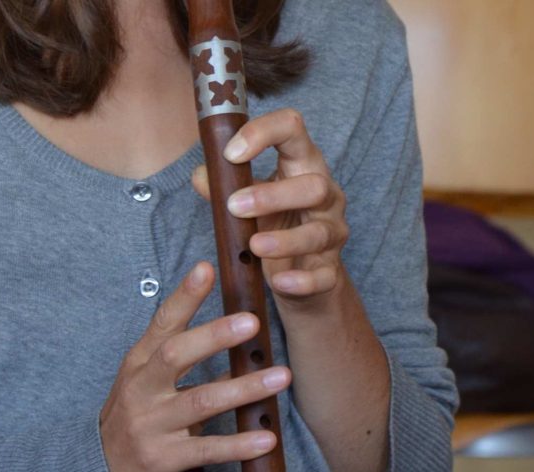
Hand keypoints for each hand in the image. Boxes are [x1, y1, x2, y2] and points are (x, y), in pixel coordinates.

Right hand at [99, 261, 291, 471]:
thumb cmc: (137, 420)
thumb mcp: (151, 384)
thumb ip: (185, 360)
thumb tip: (235, 332)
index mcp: (140, 363)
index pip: (163, 322)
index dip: (185, 296)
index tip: (207, 268)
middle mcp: (142, 389)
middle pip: (176, 355)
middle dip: (214, 336)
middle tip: (253, 321)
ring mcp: (151, 424)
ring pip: (200, 401)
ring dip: (244, 388)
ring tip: (282, 377)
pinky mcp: (163, 458)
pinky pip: (206, 450)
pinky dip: (238, 444)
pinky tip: (267, 438)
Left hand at [192, 108, 348, 311]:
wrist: (300, 277)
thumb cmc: (275, 225)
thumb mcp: (248, 203)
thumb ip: (224, 189)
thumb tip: (202, 176)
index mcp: (302, 166)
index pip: (293, 129)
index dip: (263, 133)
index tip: (231, 152)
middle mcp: (325, 196)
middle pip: (314, 185)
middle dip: (274, 195)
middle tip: (234, 206)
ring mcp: (332, 233)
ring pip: (319, 232)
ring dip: (285, 239)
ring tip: (254, 246)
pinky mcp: (329, 271)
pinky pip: (323, 276)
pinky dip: (301, 280)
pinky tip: (279, 282)